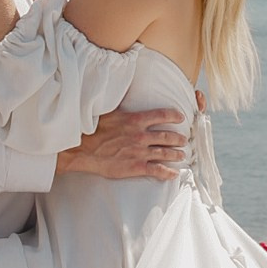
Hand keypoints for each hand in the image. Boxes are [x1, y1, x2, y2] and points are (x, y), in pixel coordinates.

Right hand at [58, 106, 190, 180]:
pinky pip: (156, 170)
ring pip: (165, 153)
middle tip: (184, 140)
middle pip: (167, 136)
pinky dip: (167, 172)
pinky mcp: (135, 167)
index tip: (180, 117)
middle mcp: (141, 136)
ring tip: (182, 155)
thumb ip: (123, 108)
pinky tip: (173, 174)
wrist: (82, 149)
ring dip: (176, 154)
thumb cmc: (93, 130)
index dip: (174, 116)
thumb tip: (125, 93)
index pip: (162, 115)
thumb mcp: (109, 112)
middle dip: (178, 138)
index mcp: (135, 120)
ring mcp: (139, 152)